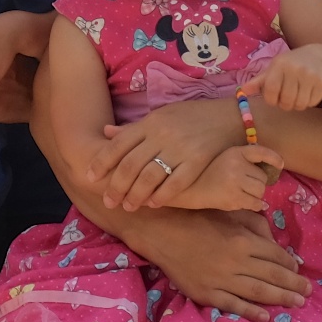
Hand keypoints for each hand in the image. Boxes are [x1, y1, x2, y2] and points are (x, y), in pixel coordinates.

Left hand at [89, 99, 241, 210]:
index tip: (90, 178)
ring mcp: (180, 148)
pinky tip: (153, 204)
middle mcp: (162, 134)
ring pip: (149, 177)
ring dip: (135, 195)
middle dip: (116, 186)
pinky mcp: (197, 161)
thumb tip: (105, 133)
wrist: (231, 116)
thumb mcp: (161, 115)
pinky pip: (175, 183)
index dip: (102, 162)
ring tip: (128, 206)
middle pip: (131, 164)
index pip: (118, 144)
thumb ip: (134, 128)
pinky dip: (162, 196)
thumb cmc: (192, 116)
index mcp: (150, 122)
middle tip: (108, 201)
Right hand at [137, 210, 309, 320]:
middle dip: (293, 284)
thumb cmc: (198, 218)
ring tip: (297, 303)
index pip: (275, 255)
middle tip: (308, 291)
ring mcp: (222, 279)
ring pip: (258, 292)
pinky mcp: (207, 293)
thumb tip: (273, 240)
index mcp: (243, 239)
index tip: (299, 269)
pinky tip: (266, 316)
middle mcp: (236, 261)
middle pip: (272, 275)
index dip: (290, 264)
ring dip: (281, 298)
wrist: (163, 231)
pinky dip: (251, 312)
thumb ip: (253, 224)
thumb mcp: (230, 213)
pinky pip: (233, 305)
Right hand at [172, 144, 283, 211]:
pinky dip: (255, 205)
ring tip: (243, 193)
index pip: (261, 152)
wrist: (189, 188)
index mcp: (235, 152)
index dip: (274, 158)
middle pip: (263, 177)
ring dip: (256, 194)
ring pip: (261, 191)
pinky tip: (247, 202)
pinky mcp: (233, 199)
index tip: (280, 164)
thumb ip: (245, 159)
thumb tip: (273, 169)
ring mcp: (235, 183)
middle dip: (258, 182)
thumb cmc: (209, 172)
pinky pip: (255, 203)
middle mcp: (236, 165)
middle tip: (246, 185)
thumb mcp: (226, 158)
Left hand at [242, 47, 321, 111]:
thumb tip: (243, 90)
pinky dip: (308, 102)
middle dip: (285, 104)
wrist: (319, 57)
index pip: (271, 90)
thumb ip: (259, 81)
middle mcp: (296, 68)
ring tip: (297, 94)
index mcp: (280, 64)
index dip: (271, 99)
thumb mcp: (274, 68)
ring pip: (300, 105)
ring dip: (297, 104)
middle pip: (286, 101)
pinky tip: (308, 92)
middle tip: (287, 96)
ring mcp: (311, 76)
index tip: (273, 97)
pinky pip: (312, 103)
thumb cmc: (291, 65)